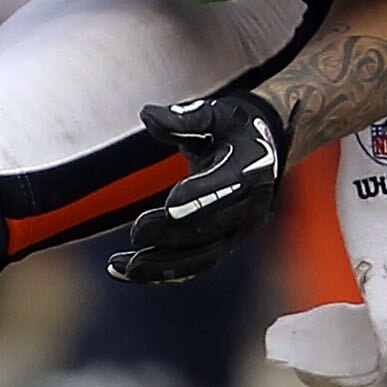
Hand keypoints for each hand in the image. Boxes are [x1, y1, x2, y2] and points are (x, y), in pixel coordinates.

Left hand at [110, 90, 287, 282]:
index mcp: (252, 167)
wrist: (264, 149)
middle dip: (173, 233)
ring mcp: (240, 230)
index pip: (227, 186)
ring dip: (161, 265)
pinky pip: (194, 264)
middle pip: (211, 227)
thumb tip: (147, 115)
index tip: (169, 204)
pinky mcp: (226, 244)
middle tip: (137, 230)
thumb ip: (184, 118)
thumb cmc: (234, 127)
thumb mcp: (214, 114)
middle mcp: (252, 205)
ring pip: (201, 256)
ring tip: (122, 265)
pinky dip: (162, 273)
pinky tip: (127, 272)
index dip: (200, 196)